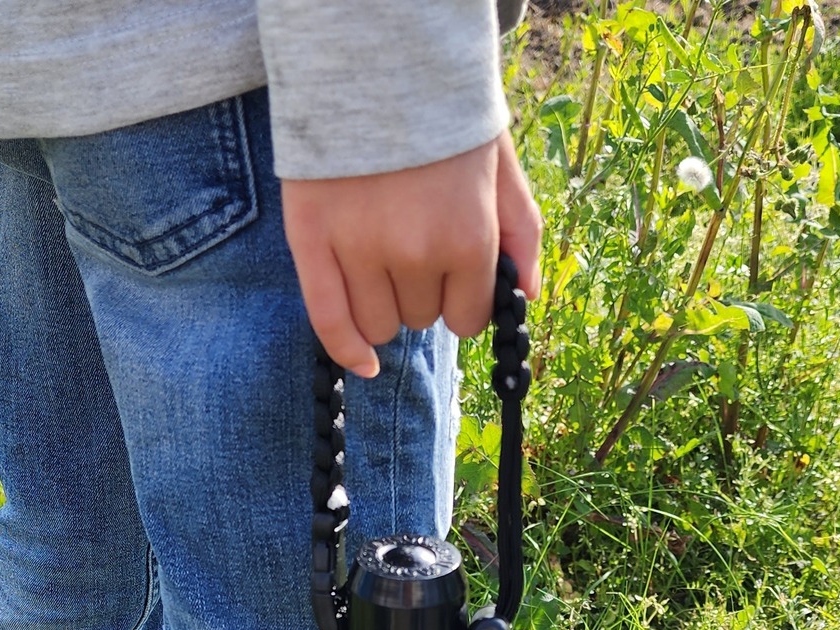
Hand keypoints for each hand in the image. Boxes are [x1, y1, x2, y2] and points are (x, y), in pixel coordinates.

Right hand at [281, 131, 541, 376]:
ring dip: (384, 306)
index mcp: (466, 237)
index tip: (453, 277)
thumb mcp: (501, 167)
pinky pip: (327, 319)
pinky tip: (362, 363)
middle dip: (422, 292)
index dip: (461, 301)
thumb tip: (528, 297)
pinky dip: (345, 349)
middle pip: (419, 320)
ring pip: (377, 324)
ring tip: (381, 260)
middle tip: (413, 243)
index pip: (466, 318)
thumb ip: (522, 232)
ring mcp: (358, 249)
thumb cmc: (445, 114)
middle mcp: (414, 252)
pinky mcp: (311, 240)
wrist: (376, 56)